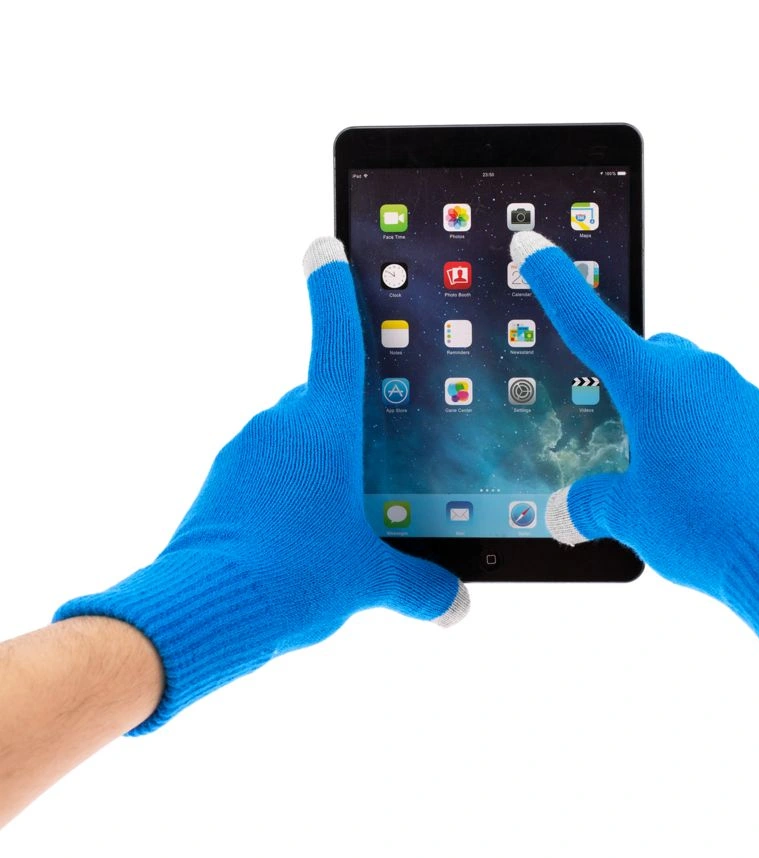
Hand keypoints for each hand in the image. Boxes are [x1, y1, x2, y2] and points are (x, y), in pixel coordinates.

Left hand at [54, 239, 467, 733]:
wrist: (202, 610)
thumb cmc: (292, 575)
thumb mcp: (368, 579)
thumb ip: (420, 587)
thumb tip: (456, 605)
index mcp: (325, 427)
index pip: (336, 339)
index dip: (334, 289)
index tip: (324, 247)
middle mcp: (282, 425)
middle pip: (326, 401)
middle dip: (354, 426)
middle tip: (383, 466)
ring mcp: (246, 452)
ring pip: (297, 439)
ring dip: (322, 464)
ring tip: (346, 521)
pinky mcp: (223, 483)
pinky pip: (269, 470)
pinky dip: (290, 490)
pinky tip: (304, 537)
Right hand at [512, 231, 758, 712]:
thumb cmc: (706, 522)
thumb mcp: (630, 515)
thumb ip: (590, 506)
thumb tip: (564, 512)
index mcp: (652, 382)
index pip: (588, 322)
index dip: (554, 283)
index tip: (532, 246)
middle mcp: (697, 375)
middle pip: (646, 353)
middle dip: (624, 380)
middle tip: (612, 430)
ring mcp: (738, 395)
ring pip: (685, 383)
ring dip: (665, 413)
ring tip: (657, 472)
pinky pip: (720, 413)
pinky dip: (700, 435)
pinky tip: (698, 483)